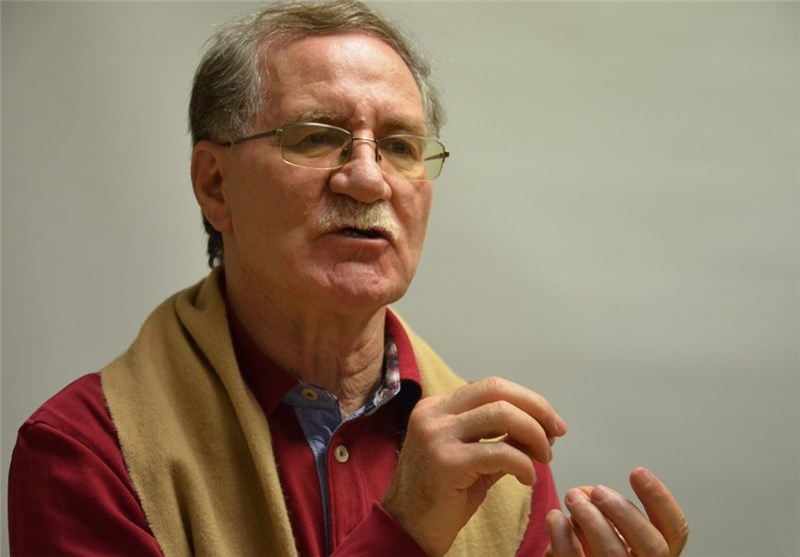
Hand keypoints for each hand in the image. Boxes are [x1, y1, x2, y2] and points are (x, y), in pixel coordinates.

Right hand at [382, 376, 567, 555]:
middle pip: (497, 390)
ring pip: (502, 414)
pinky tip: (527, 478)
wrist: (408, 529)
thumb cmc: (440, 497)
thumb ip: (498, 438)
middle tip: (556, 433)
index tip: (551, 422)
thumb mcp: (470, 457)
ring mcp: (437, 435)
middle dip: (536, 408)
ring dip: (534, 435)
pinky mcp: (446, 461)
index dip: (528, 399)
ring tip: (543, 458)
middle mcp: (434, 414)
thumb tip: (540, 426)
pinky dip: (524, 464)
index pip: (491, 386)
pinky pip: (501, 452)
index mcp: (437, 407)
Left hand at [545, 467, 688, 556]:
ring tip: (572, 496)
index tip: (636, 471)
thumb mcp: (609, 527)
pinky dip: (563, 536)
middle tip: (597, 490)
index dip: (660, 499)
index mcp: (656, 554)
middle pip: (652, 546)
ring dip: (591, 518)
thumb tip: (586, 492)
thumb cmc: (591, 546)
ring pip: (613, 554)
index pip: (675, 530)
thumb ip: (608, 508)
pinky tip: (556, 518)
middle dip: (624, 512)